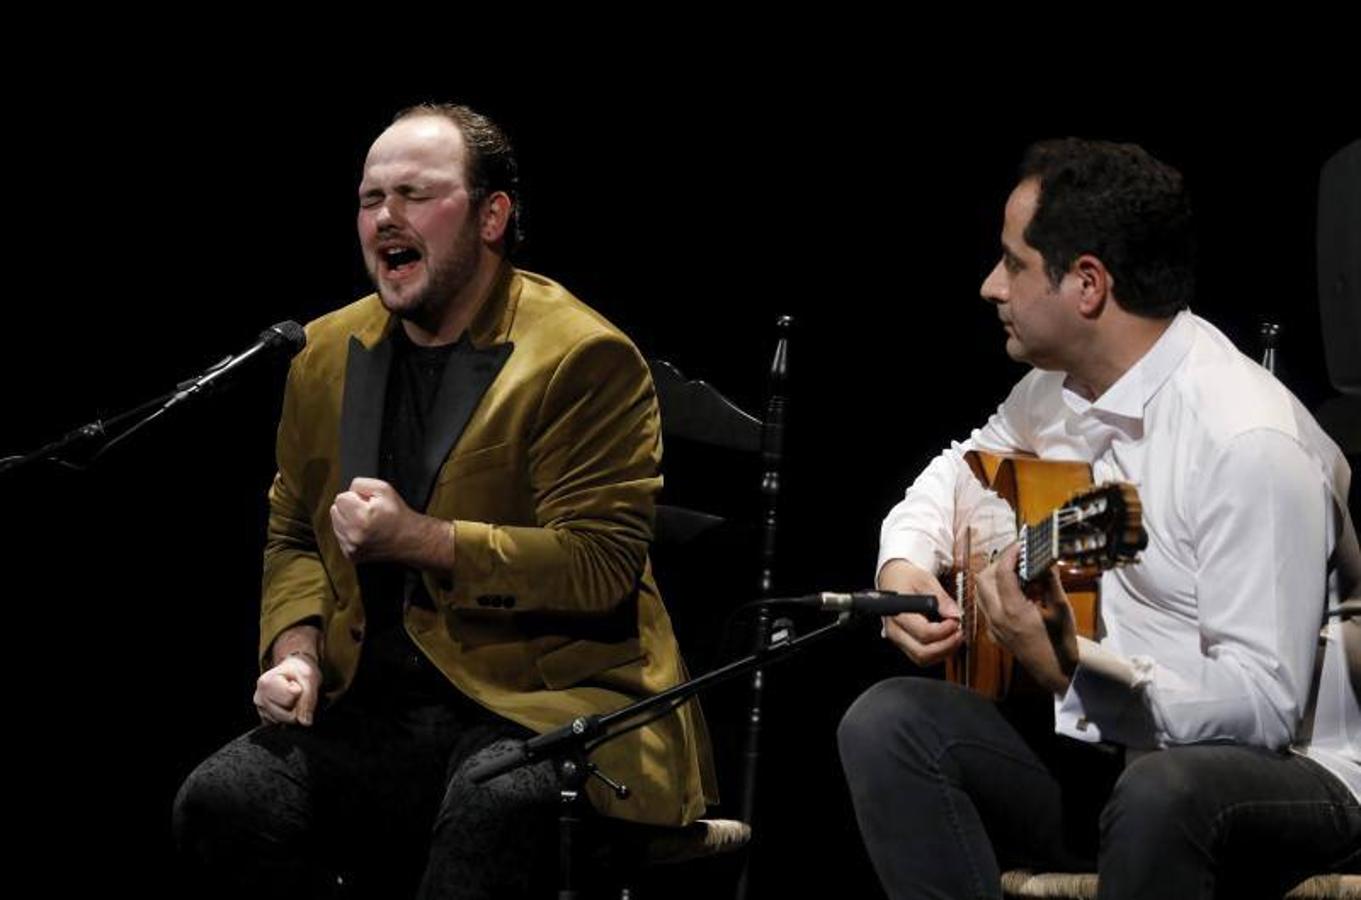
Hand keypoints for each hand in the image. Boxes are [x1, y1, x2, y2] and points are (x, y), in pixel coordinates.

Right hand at [253, 653, 320, 725]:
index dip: (300, 692)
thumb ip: (308, 700)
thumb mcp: (308, 678)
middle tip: (296, 692)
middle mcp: (258, 698)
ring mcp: (260, 710)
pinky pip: (282, 726)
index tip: (296, 683)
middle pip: (287, 715)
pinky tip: (287, 705)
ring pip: (285, 722)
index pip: (290, 699)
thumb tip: (305, 722)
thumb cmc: (299, 672)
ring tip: (291, 698)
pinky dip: (288, 718)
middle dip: (297, 706)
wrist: (293, 672)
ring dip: (293, 712)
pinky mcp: (265, 719)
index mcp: (265, 683)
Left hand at [330, 477, 418, 562]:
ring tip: (366, 522)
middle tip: (367, 512)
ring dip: (347, 520)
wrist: (409, 540)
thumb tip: (348, 491)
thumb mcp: (384, 489)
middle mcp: (353, 535)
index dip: (355, 497)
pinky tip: (364, 532)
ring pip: (335, 523)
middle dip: (348, 508)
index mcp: (361, 517)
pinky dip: (349, 533)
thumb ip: (360, 484)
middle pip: (334, 510)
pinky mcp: (351, 555)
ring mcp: (351, 547)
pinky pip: (340, 536)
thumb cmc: (397, 515)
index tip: (367, 503)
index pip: (340, 498)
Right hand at [878, 559, 962, 666]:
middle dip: (946, 646)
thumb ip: (940, 598)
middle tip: (959, 633)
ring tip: (955, 637)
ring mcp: (898, 639)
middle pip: (922, 652)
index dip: (945, 630)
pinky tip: (947, 641)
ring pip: (922, 658)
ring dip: (943, 652)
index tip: (956, 620)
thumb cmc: (906, 578)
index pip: (923, 632)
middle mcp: (895, 630)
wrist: (892, 578)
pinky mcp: (904, 642)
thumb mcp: (925, 580)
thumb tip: (954, 614)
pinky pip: (921, 656)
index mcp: (898, 613)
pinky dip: (937, 653)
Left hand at [974, 543, 1078, 693]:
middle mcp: (997, 618)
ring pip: (980, 591)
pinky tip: (1014, 591)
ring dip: (993, 577)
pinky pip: (985, 605)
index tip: (1021, 544)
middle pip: (983, 579)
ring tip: (1016, 572)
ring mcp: (992, 626)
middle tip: (1018, 557)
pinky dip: (994, 591)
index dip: (1011, 554)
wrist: (1056, 671)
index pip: (1002, 573)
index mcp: (1013, 611)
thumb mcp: (1061, 608)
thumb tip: (1045, 558)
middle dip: (998, 563)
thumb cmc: (1061, 642)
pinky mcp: (993, 632)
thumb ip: (1050, 581)